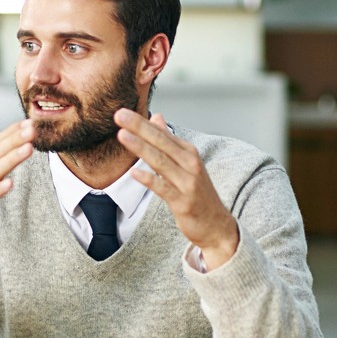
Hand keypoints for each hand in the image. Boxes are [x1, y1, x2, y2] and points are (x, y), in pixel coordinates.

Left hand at [114, 109, 238, 268]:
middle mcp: (190, 165)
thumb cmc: (198, 193)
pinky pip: (163, 189)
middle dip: (139, 128)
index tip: (123, 112)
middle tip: (120, 115)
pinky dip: (149, 179)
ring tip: (123, 136)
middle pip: (161, 142)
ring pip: (160, 162)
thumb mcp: (186, 163)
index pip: (162, 134)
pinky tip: (134, 172)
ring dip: (141, 147)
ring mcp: (187, 183)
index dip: (142, 122)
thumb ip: (169, 140)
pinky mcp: (183, 203)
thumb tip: (157, 117)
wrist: (216, 225)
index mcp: (189, 153)